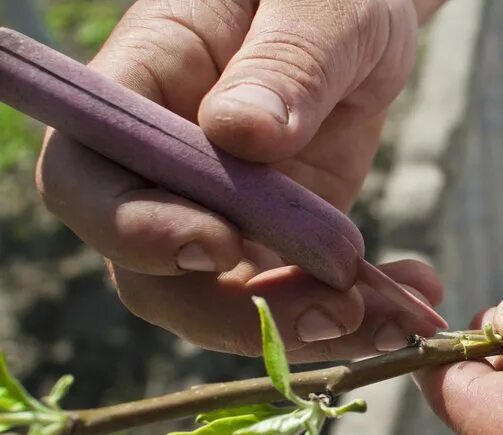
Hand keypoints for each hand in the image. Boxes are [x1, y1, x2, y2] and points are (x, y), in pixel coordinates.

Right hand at [36, 0, 447, 360]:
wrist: (365, 14)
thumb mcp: (321, 5)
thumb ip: (285, 62)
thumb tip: (242, 133)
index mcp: (143, 88)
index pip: (88, 180)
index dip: (136, 231)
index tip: (222, 246)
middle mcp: (167, 167)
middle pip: (155, 275)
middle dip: (243, 312)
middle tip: (340, 311)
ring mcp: (220, 212)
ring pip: (230, 306)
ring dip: (309, 330)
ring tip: (397, 318)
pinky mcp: (275, 241)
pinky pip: (295, 298)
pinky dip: (353, 315)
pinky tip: (410, 299)